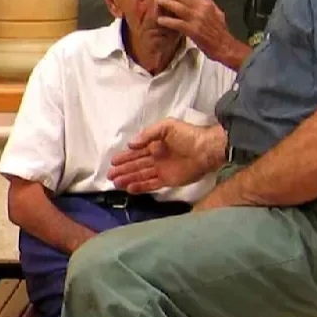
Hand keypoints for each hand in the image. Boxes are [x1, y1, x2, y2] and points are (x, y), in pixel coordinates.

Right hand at [108, 118, 226, 193]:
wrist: (206, 149)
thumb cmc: (187, 135)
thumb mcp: (166, 127)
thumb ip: (148, 134)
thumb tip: (131, 144)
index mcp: (155, 144)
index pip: (136, 152)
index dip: (124, 157)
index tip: (113, 162)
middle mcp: (156, 158)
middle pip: (136, 165)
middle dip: (123, 170)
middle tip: (110, 175)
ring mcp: (161, 170)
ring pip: (141, 175)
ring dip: (129, 179)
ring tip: (116, 183)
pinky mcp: (168, 180)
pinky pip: (151, 184)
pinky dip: (141, 187)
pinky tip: (130, 189)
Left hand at [154, 0, 240, 61]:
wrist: (224, 45)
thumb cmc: (219, 30)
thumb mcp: (216, 11)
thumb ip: (207, 0)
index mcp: (206, 4)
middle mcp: (202, 9)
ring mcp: (198, 20)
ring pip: (180, 8)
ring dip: (167, 3)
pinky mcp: (194, 31)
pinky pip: (178, 24)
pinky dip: (169, 21)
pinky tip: (160, 20)